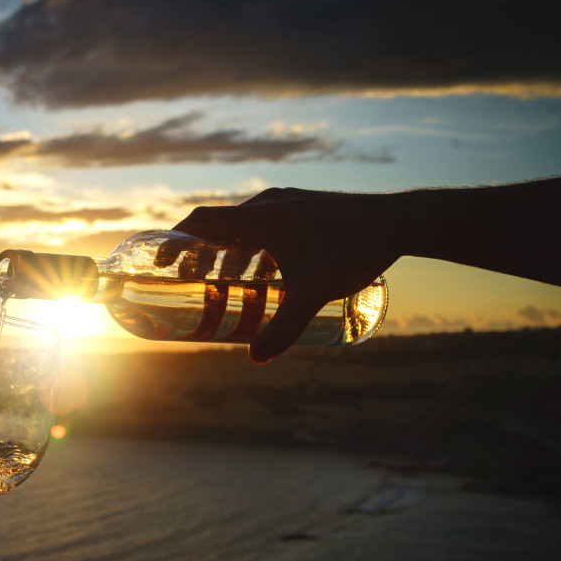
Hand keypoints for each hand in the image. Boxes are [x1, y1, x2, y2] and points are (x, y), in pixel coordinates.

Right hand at [170, 188, 399, 362]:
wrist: (400, 221)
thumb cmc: (354, 251)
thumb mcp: (313, 294)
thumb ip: (284, 328)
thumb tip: (257, 359)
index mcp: (259, 218)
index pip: (200, 221)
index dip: (173, 241)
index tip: (160, 263)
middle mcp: (268, 203)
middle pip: (218, 225)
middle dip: (199, 254)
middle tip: (191, 282)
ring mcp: (288, 202)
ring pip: (244, 224)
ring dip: (228, 249)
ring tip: (228, 280)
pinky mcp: (306, 206)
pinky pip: (266, 222)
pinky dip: (254, 244)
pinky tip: (270, 269)